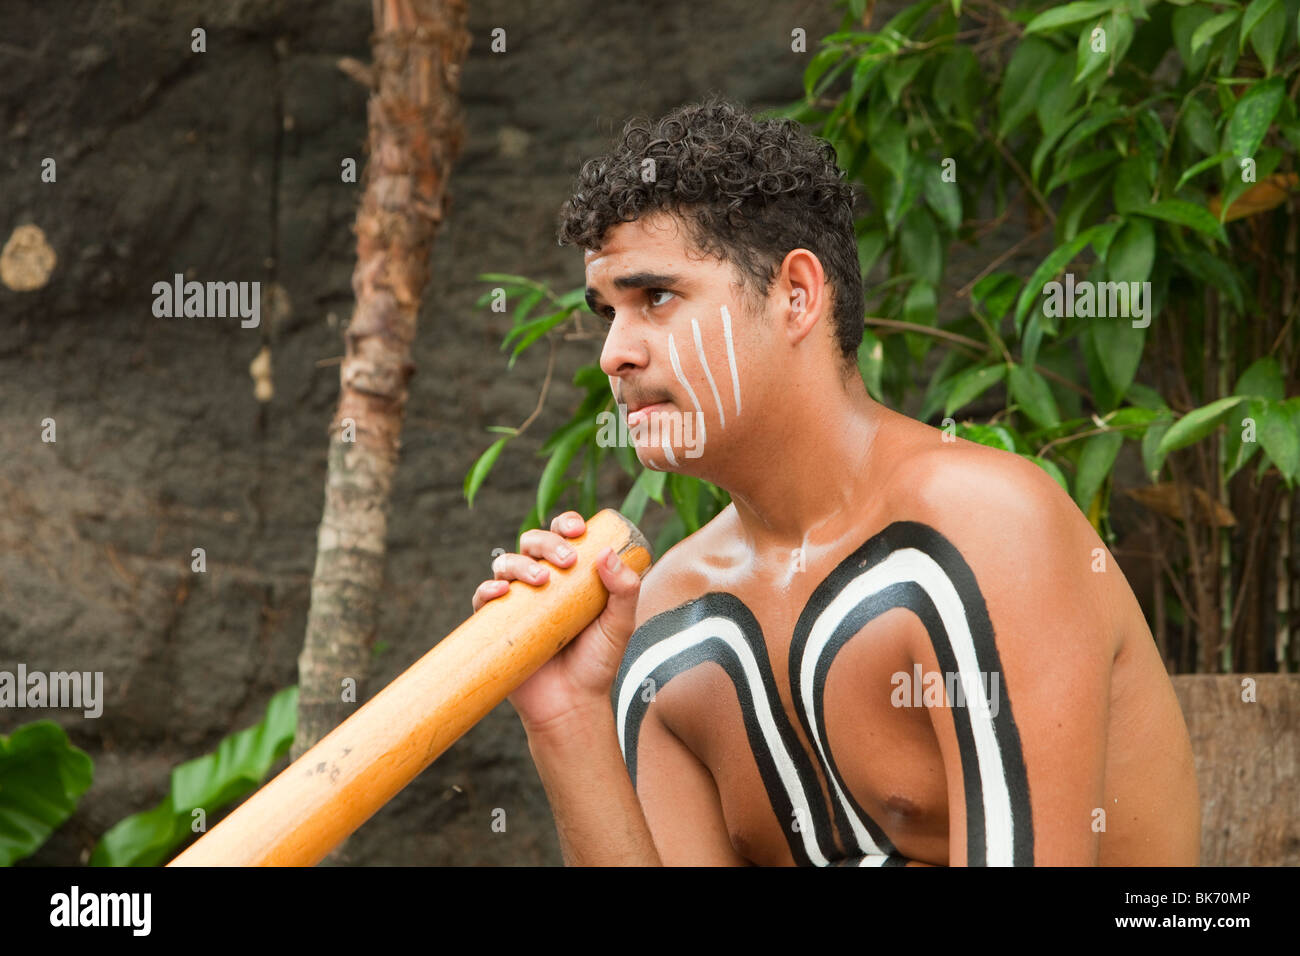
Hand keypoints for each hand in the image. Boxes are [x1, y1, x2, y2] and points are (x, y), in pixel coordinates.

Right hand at [471, 510, 642, 734]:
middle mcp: (542, 582)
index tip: (577, 528)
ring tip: (541, 580)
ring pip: (507, 563)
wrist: (571, 704)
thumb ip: (625, 591)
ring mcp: (517, 601)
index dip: (566, 523)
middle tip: (567, 560)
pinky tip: (501, 590)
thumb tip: (607, 553)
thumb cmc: (597, 663)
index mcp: (571, 575)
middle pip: (533, 542)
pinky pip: (483, 598)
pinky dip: (488, 588)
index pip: (563, 536)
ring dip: (520, 562)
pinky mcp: (496, 624)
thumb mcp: (620, 625)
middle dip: (548, 542)